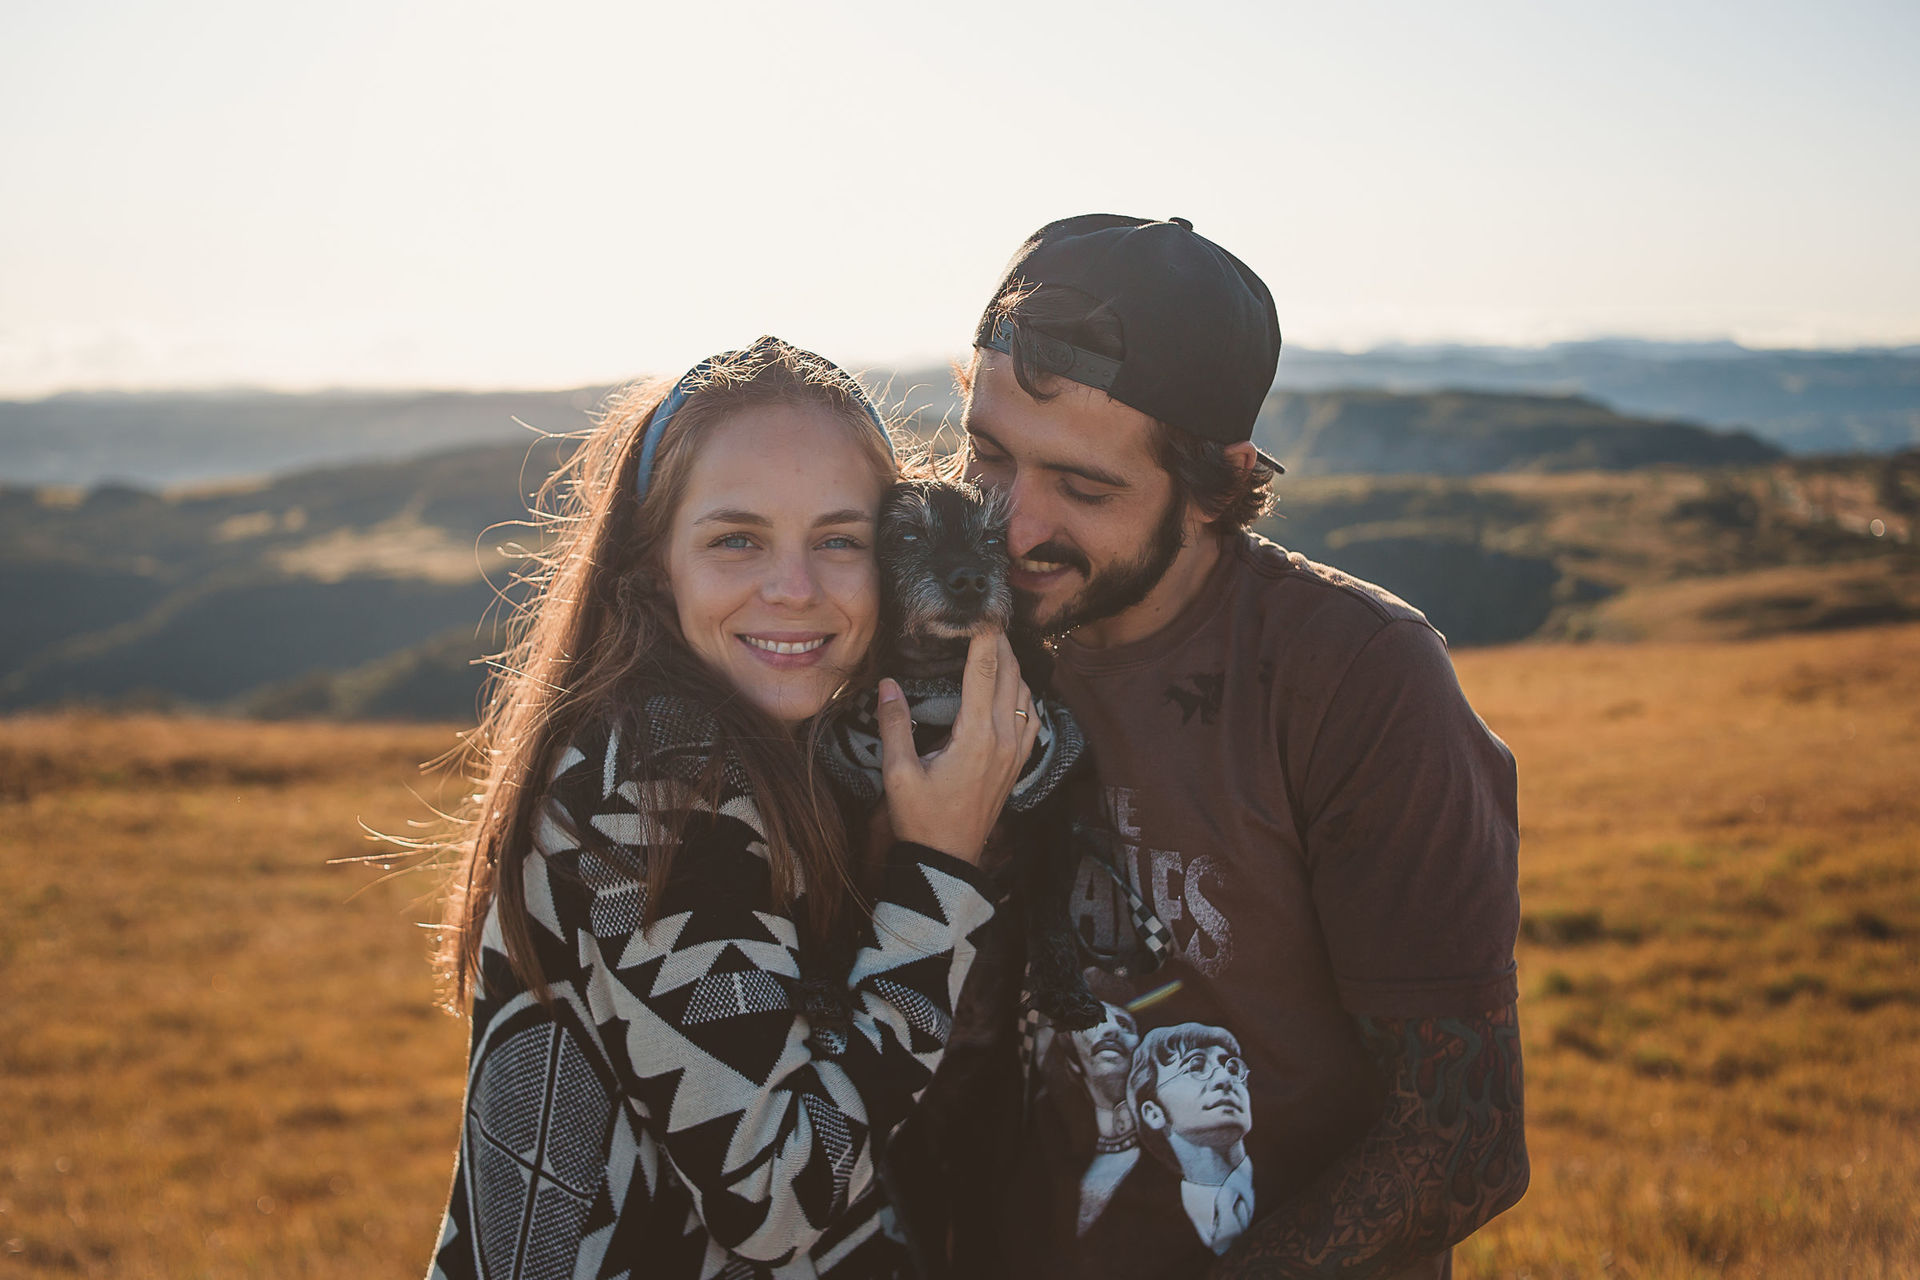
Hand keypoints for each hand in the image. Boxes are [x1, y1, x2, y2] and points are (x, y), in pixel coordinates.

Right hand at [875, 631, 1041, 863]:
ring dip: (1014, 666)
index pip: (985, 671)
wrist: (948, 860)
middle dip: (1001, 643)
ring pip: (1025, 694)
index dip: (985, 637)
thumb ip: (895, 725)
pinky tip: (1012, 689)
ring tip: (998, 645)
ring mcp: (1016, 752)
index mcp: (976, 736)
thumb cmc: (921, 819)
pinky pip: (1030, 717)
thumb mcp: (899, 774)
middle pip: (1010, 675)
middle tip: (988, 618)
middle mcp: (1004, 738)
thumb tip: (888, 684)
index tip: (981, 611)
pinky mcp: (1018, 763)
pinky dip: (1023, 694)